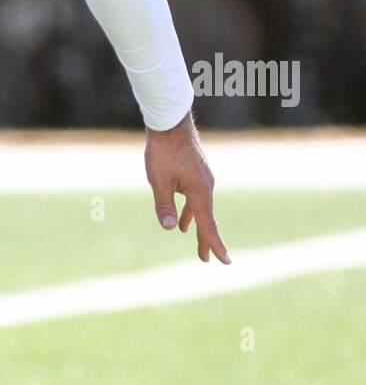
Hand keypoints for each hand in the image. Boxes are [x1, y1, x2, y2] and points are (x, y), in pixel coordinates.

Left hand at [145, 111, 229, 263]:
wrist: (170, 123)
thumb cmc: (163, 152)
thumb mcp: (159, 182)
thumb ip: (164, 206)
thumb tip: (171, 228)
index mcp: (199, 192)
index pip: (208, 225)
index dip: (214, 244)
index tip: (224, 261)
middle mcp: (206, 187)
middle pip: (206, 219)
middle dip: (206, 239)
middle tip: (208, 259)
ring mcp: (202, 179)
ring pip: (200, 208)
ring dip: (197, 225)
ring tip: (192, 240)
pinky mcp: (196, 173)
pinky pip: (195, 197)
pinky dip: (190, 210)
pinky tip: (183, 218)